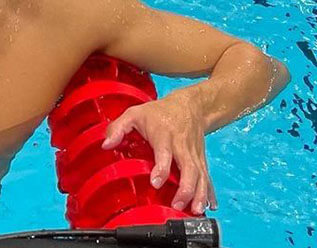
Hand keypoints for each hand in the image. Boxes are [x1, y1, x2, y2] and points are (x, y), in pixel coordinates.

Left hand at [101, 94, 216, 214]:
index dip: (161, 169)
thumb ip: (118, 128)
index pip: (165, 153)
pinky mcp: (201, 159)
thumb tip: (106, 144)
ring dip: (199, 193)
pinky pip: (207, 176)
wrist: (190, 106)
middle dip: (186, 188)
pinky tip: (210, 205)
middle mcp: (182, 146)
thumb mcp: (134, 113)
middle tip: (178, 204)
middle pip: (189, 168)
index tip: (155, 183)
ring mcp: (194, 154)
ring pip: (201, 174)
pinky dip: (210, 191)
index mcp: (164, 135)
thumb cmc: (159, 112)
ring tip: (195, 210)